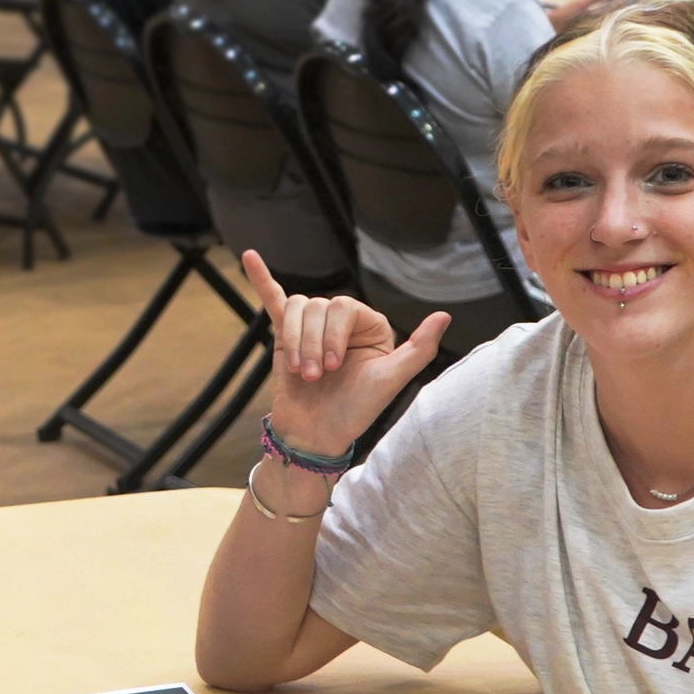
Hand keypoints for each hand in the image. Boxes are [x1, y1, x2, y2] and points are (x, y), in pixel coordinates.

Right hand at [239, 248, 444, 460]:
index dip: (333, 335)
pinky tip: (248, 258)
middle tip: (315, 376)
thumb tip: (445, 316)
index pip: (344, 307)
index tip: (333, 368)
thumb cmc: (354, 411)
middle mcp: (342, 322)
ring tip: (300, 372)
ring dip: (294, 340)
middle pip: (318, 307)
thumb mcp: (390, 382)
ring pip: (297, 308)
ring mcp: (312, 327)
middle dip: (313, 343)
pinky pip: (273, 300)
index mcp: (369, 327)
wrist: (315, 435)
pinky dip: (261, 279)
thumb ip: (419, 349)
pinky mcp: (285, 335)